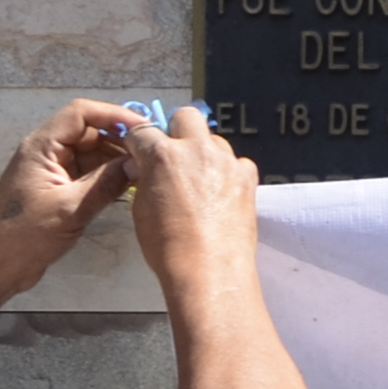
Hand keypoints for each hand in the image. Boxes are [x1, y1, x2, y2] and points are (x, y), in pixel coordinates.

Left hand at [0, 98, 144, 271]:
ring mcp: (52, 170)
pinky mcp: (57, 188)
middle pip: (88, 131)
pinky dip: (106, 176)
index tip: (143, 128)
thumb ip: (106, 183)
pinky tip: (128, 184)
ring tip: (145, 169)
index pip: (81, 113)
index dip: (114, 115)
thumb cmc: (27, 235)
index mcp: (42, 146)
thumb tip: (138, 163)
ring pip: (90, 153)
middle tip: (151, 153)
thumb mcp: (71, 208)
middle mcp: (46, 151)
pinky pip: (87, 172)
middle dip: (119, 139)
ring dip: (115, 159)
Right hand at [126, 104, 260, 289]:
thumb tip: (145, 170)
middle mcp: (196, 151)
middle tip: (174, 154)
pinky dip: (230, 171)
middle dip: (177, 131)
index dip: (140, 142)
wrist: (210, 271)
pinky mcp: (247, 179)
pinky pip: (238, 163)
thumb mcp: (141, 210)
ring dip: (205, 151)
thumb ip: (144, 179)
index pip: (143, 131)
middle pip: (186, 117)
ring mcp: (226, 163)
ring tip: (200, 178)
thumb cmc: (171, 248)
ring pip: (215, 139)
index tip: (140, 150)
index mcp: (163, 156)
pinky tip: (222, 191)